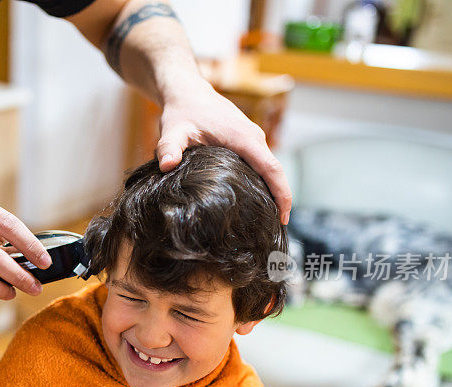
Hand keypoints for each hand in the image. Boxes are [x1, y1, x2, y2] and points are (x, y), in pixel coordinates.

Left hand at [155, 80, 292, 224]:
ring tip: (265, 221)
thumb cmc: (181, 111)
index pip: (272, 169)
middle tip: (273, 229)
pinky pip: (260, 164)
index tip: (284, 217)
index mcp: (244, 139)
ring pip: (269, 169)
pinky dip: (262, 182)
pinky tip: (253, 200)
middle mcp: (254, 138)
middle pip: (275, 173)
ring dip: (271, 192)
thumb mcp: (173, 130)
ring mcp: (252, 139)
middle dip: (279, 200)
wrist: (186, 91)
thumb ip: (168, 147)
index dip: (282, 194)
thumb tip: (166, 164)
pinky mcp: (246, 141)